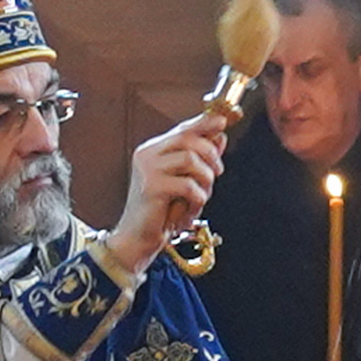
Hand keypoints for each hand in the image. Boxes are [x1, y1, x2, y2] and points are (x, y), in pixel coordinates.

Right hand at [109, 115, 228, 274]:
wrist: (138, 238)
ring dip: (205, 179)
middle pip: (188, 139)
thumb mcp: (185, 182)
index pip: (182, 129)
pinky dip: (197, 198)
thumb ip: (199, 160)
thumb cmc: (162, 212)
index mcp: (153, 150)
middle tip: (218, 172)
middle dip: (210, 154)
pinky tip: (191, 209)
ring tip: (202, 196)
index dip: (204, 124)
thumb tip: (219, 136)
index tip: (222, 122)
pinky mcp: (151, 187)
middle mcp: (147, 154)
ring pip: (190, 159)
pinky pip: (187, 185)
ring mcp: (147, 170)